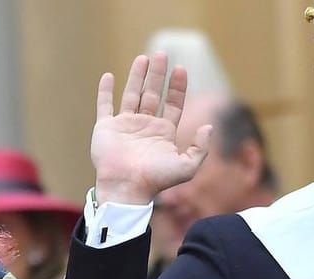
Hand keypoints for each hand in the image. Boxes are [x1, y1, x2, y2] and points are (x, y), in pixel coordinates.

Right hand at [91, 52, 212, 204]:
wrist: (127, 188)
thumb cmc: (156, 180)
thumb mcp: (187, 167)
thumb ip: (200, 148)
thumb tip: (208, 126)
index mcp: (163, 133)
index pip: (173, 104)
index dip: (177, 87)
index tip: (180, 69)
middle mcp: (144, 126)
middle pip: (152, 94)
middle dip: (158, 74)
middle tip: (161, 54)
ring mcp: (124, 126)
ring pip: (131, 94)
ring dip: (137, 76)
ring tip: (143, 58)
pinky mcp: (106, 128)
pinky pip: (105, 105)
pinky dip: (105, 91)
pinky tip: (109, 76)